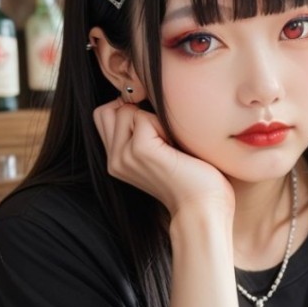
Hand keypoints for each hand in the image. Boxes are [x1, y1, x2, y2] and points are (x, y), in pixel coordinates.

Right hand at [93, 99, 233, 216]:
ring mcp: (124, 156)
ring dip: (152, 118)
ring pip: (126, 110)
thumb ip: (143, 131)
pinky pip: (144, 116)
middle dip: (136, 111)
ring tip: (170, 143)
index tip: (155, 127)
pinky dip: (164, 124)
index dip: (128, 110)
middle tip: (162, 133)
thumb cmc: (192, 180)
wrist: (202, 208)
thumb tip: (140, 98)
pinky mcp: (139, 151)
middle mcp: (114, 160)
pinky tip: (176, 148)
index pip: (105, 115)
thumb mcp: (161, 152)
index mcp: (117, 161)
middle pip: (109, 110)